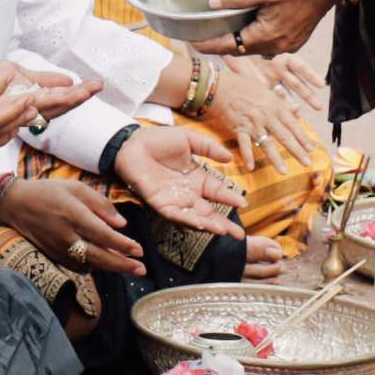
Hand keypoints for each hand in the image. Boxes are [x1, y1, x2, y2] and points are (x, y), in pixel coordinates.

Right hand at [0, 178, 144, 276]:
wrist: (15, 205)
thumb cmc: (48, 192)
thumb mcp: (76, 188)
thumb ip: (100, 204)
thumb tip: (122, 224)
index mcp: (73, 215)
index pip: (103, 235)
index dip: (123, 245)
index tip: (139, 250)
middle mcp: (66, 236)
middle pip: (99, 257)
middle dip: (122, 265)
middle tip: (141, 269)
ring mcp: (59, 249)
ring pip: (90, 265)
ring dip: (111, 269)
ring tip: (130, 268)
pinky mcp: (54, 256)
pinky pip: (78, 266)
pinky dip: (95, 267)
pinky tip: (106, 264)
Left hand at [111, 127, 246, 238]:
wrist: (131, 143)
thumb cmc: (158, 140)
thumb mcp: (189, 140)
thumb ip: (209, 148)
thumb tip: (230, 158)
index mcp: (197, 178)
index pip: (217, 191)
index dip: (230, 198)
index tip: (244, 204)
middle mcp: (188, 193)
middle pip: (209, 212)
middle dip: (224, 223)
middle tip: (239, 234)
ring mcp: (174, 200)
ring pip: (194, 217)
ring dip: (208, 224)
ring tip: (223, 230)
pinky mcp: (159, 203)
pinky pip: (175, 214)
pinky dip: (188, 220)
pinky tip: (200, 224)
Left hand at [191, 0, 335, 58]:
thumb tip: (212, 2)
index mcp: (266, 37)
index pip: (229, 46)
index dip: (209, 44)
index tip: (192, 42)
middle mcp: (276, 47)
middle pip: (241, 49)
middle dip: (222, 43)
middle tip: (203, 35)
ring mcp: (287, 45)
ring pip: (255, 46)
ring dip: (239, 39)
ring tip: (224, 28)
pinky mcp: (294, 39)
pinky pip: (268, 42)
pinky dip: (255, 36)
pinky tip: (250, 24)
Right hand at [204, 58, 324, 171]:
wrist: (221, 86)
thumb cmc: (244, 86)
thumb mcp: (266, 91)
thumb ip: (282, 102)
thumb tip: (298, 109)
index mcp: (275, 106)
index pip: (293, 124)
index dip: (302, 137)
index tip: (311, 149)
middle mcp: (266, 116)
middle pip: (284, 136)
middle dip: (297, 150)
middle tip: (307, 163)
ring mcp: (252, 123)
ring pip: (266, 143)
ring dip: (275, 158)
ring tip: (283, 171)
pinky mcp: (239, 128)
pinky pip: (244, 144)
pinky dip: (247, 156)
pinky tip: (250, 168)